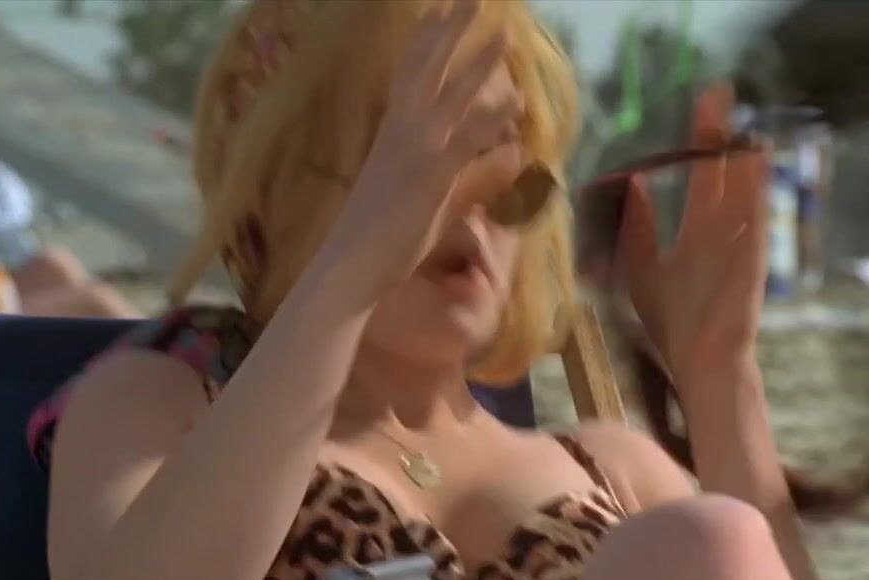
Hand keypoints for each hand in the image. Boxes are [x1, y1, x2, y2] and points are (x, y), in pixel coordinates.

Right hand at [328, 0, 523, 288]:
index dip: (426, 39)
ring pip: (451, 97)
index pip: (411, 74)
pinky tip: (515, 105)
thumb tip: (517, 154)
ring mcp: (414, 152)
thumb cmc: (385, 236)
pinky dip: (490, 123)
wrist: (350, 265)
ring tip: (505, 32)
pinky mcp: (428, 178)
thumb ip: (481, 173)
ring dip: (478, 63)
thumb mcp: (441, 199)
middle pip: (430, 70)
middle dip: (452, 32)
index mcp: (393, 132)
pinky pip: (464, 143)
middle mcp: (401, 132)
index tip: (438, 8)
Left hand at [619, 87, 769, 391]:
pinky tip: (755, 170)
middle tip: (719, 91)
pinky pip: (754, 226)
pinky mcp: (749, 269)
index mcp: (696, 232)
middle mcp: (720, 234)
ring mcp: (738, 249)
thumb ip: (639, 227)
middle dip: (720, 134)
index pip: (699, 174)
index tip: (703, 104)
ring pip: (742, 193)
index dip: (700, 140)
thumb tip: (634, 183)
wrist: (697, 365)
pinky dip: (756, 198)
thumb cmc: (672, 322)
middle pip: (722, 173)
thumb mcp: (642, 267)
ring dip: (742, 158)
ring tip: (740, 121)